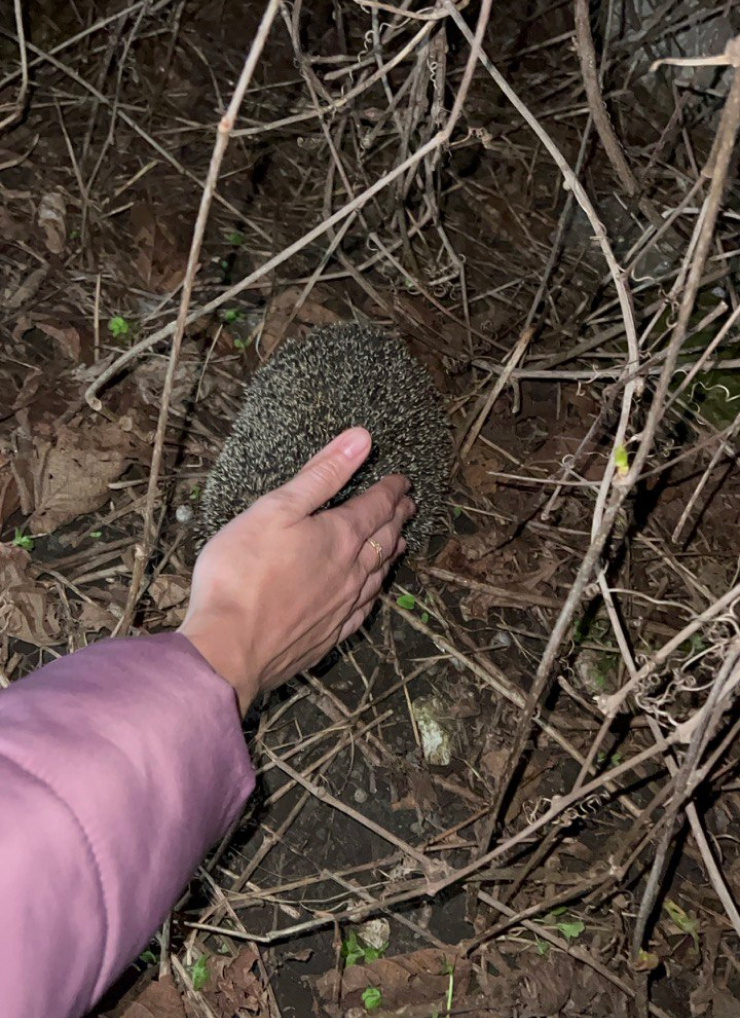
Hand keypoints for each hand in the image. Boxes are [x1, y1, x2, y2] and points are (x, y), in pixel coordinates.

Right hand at [179, 428, 414, 713]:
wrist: (229, 647)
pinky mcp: (329, 634)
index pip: (377, 506)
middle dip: (397, 518)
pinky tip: (370, 592)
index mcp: (340, 536)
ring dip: (391, 553)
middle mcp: (351, 571)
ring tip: (399, 542)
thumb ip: (322, 473)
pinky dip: (374, 591)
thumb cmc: (243, 572)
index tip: (402, 481)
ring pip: (378, 574)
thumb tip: (363, 439)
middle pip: (384, 538)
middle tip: (407, 506)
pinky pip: (363, 608)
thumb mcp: (277, 508)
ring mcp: (343, 606)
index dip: (391, 490)